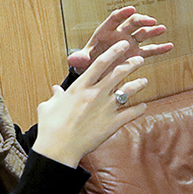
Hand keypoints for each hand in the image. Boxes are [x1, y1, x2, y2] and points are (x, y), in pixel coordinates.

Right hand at [35, 41, 150, 167]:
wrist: (59, 149)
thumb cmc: (51, 128)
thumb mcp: (48, 107)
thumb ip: (55, 96)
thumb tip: (55, 90)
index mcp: (80, 87)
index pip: (100, 63)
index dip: (114, 52)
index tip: (123, 45)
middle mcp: (95, 94)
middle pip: (118, 73)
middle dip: (131, 64)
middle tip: (139, 60)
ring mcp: (106, 109)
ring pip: (128, 91)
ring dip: (138, 84)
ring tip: (144, 81)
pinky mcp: (112, 124)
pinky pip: (131, 113)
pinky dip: (139, 110)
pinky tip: (143, 107)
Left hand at [68, 7, 173, 73]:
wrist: (94, 74)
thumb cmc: (86, 64)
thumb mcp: (82, 62)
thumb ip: (79, 59)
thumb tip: (72, 60)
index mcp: (105, 32)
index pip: (114, 19)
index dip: (122, 14)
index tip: (131, 9)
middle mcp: (119, 35)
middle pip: (131, 24)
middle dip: (141, 21)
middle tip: (150, 21)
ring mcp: (130, 44)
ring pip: (143, 34)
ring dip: (152, 31)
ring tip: (162, 28)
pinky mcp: (136, 54)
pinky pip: (149, 50)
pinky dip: (159, 48)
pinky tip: (170, 46)